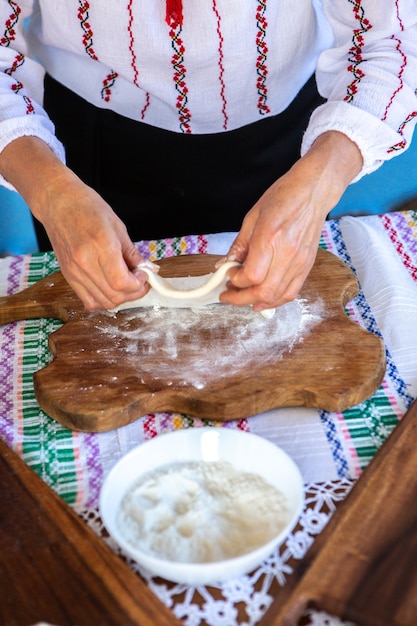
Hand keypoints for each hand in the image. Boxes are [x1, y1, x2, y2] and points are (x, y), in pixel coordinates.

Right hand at [0, 136, 148, 309]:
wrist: (57, 203)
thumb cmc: (87, 208)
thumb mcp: (117, 226)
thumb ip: (132, 253)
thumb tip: (148, 269)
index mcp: (101, 246)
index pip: (121, 282)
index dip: (138, 284)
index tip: (144, 275)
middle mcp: (85, 263)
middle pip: (114, 296)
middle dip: (134, 293)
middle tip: (140, 281)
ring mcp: (74, 272)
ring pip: (103, 302)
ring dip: (120, 298)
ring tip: (127, 284)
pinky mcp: (68, 275)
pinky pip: (88, 300)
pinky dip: (103, 299)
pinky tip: (110, 287)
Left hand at [220, 131, 362, 310]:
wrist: (313, 191)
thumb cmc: (283, 198)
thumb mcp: (252, 217)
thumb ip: (239, 245)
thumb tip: (224, 265)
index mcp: (270, 238)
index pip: (251, 275)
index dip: (236, 281)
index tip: (229, 274)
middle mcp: (287, 253)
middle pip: (264, 291)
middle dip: (241, 298)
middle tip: (229, 294)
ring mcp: (300, 261)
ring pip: (278, 296)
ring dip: (257, 302)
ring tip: (243, 298)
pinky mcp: (307, 266)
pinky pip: (292, 292)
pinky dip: (276, 300)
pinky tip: (263, 299)